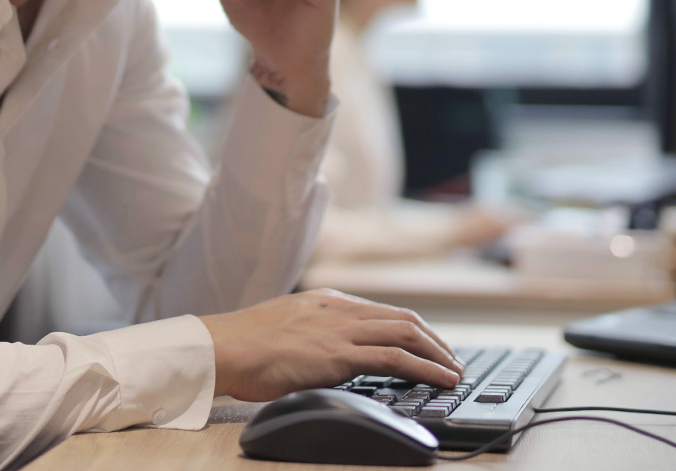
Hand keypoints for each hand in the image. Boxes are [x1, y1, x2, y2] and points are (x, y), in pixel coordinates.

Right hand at [199, 288, 463, 401]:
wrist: (225, 347)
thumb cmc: (245, 344)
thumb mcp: (285, 326)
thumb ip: (312, 331)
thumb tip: (325, 350)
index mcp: (326, 301)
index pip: (382, 312)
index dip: (412, 329)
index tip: (428, 346)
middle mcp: (339, 309)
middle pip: (403, 318)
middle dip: (434, 340)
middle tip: (451, 360)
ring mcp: (340, 329)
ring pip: (406, 332)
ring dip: (438, 353)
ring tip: (454, 371)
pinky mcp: (339, 353)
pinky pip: (395, 357)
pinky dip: (426, 367)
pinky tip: (441, 379)